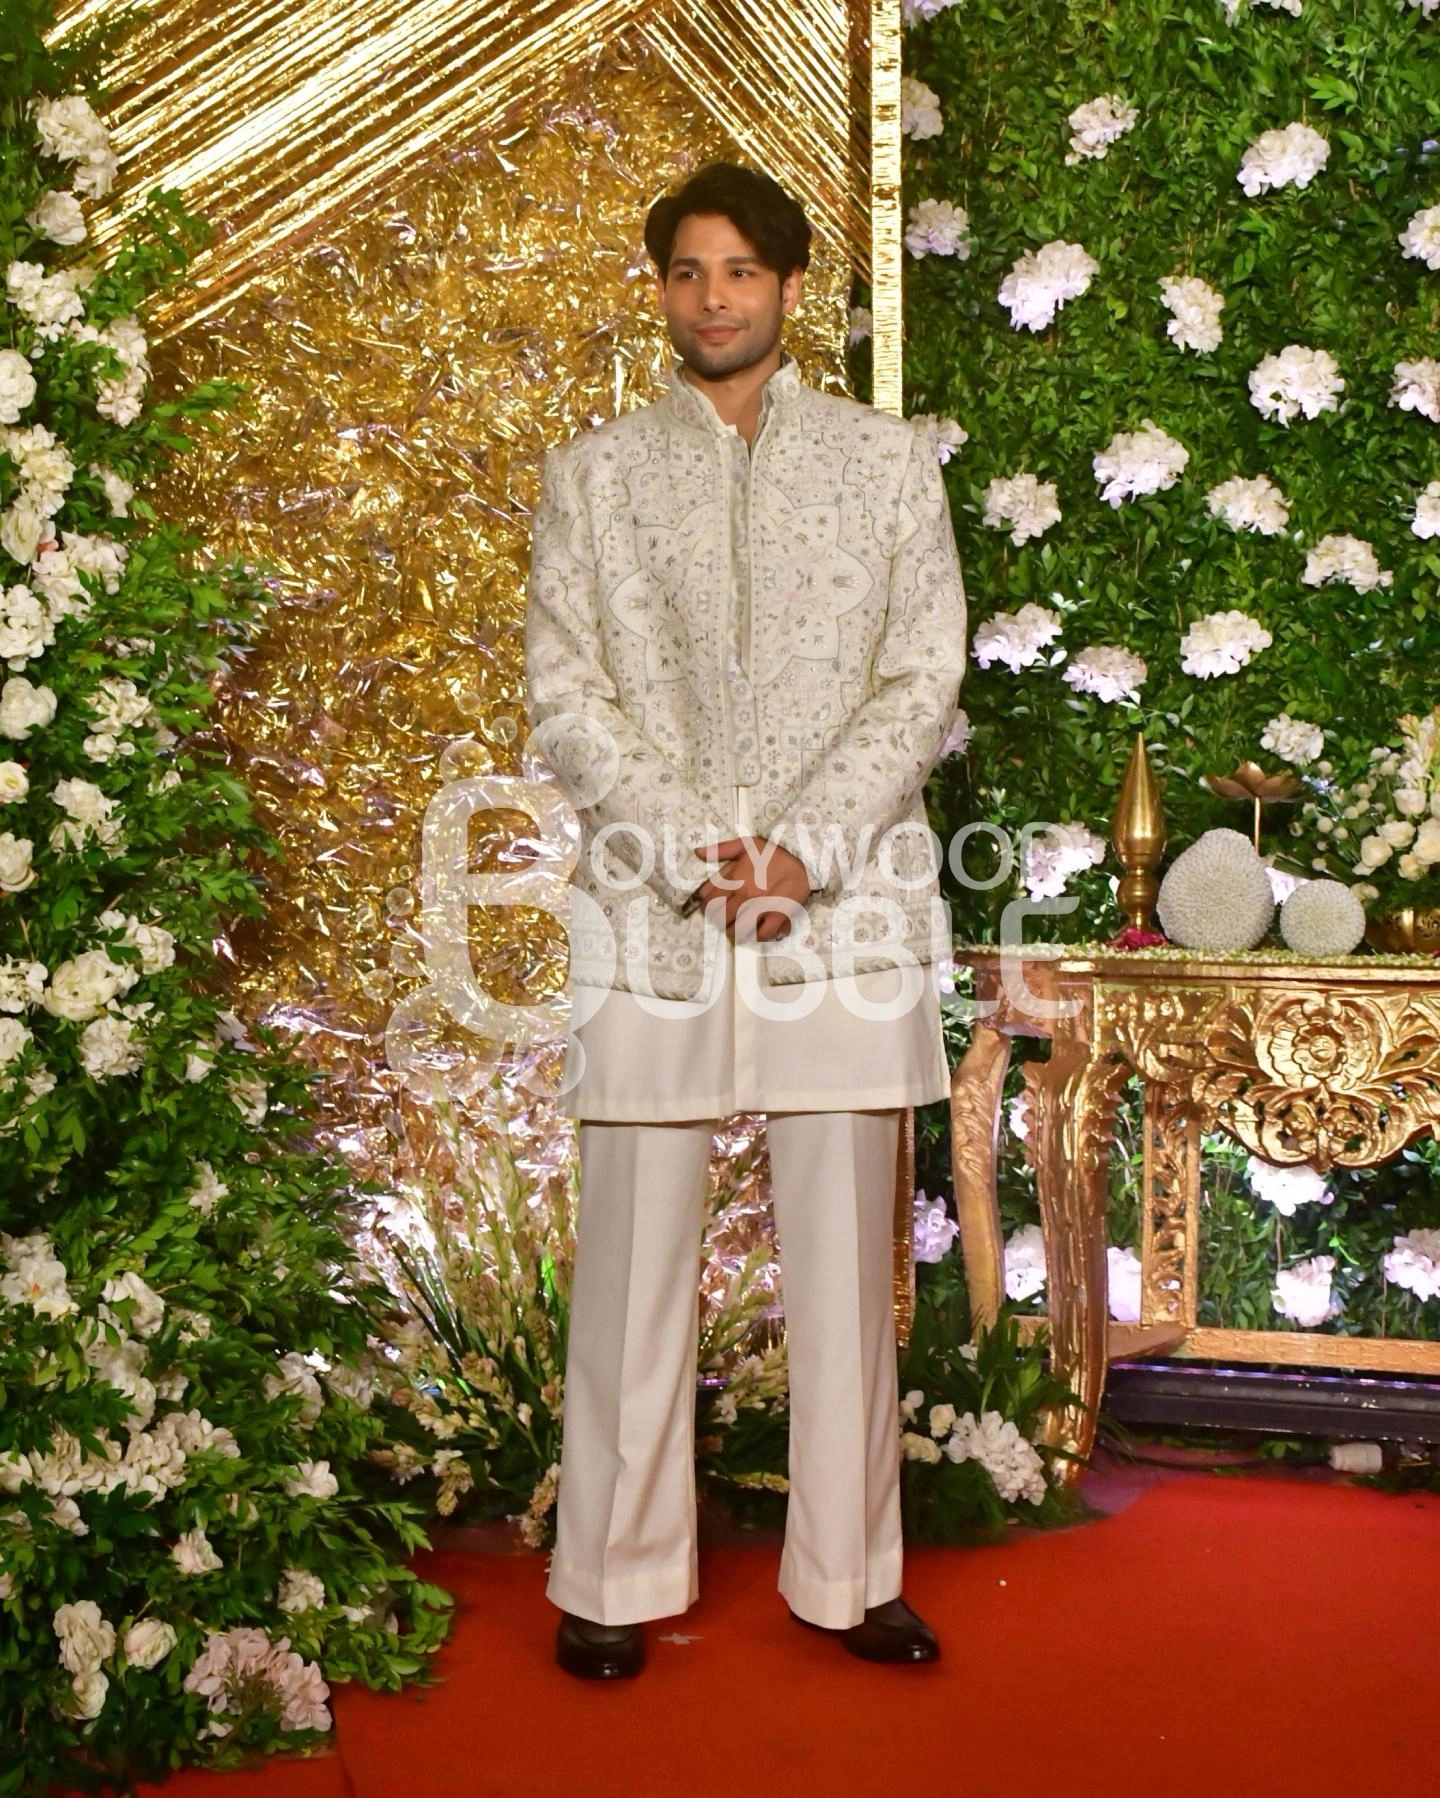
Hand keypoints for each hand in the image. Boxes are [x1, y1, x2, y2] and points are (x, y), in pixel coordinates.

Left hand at [694, 835, 813, 941]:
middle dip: (719, 920)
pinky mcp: (778, 916)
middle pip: (720, 919)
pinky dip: (756, 936)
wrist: (804, 857)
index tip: (712, 906)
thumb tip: (697, 852)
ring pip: (738, 931)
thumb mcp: (746, 844)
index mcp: (734, 878)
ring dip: (734, 932)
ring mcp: (761, 907)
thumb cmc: (774, 851)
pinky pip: (762, 935)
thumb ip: (721, 850)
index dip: (706, 906)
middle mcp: (744, 895)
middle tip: (725, 918)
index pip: (708, 901)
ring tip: (737, 928)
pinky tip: (755, 931)